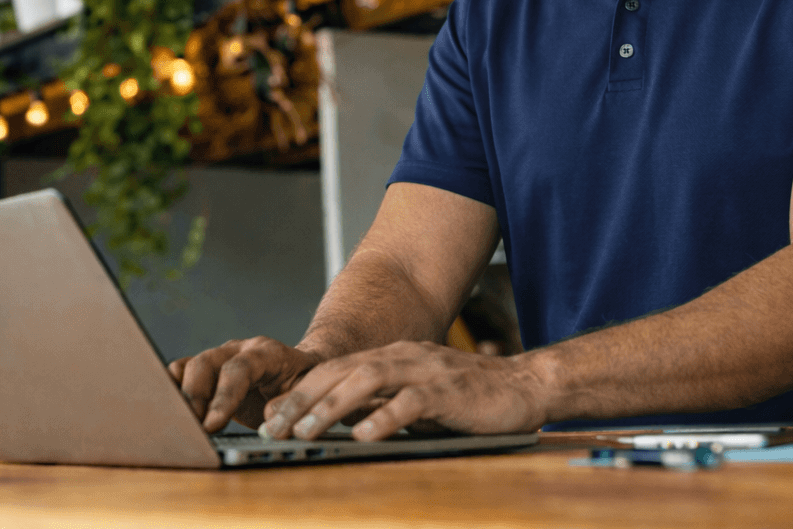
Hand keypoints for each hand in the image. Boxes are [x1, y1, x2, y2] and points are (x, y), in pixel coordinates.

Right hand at [167, 336, 322, 431]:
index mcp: (266, 352)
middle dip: (194, 397)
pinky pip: (180, 374)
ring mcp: (219, 358)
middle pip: (206, 363)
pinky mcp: (206, 372)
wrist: (299, 372)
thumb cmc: (305, 385)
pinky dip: (171, 391)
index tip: (212, 424)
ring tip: (178, 424)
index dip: (225, 396)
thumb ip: (293, 404)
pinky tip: (171, 413)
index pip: (240, 368)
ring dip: (179, 396)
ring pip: (188, 368)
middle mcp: (238, 350)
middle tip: (190, 428)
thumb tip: (270, 421)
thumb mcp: (310, 394)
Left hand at [258, 340, 547, 441]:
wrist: (523, 386)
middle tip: (272, 426)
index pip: (333, 371)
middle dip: (302, 399)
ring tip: (306, 430)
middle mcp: (402, 357)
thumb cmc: (467, 398)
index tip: (268, 417)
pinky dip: (383, 417)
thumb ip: (379, 403)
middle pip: (340, 372)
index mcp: (391, 358)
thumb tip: (334, 423)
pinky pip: (410, 402)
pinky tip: (363, 435)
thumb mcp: (414, 398)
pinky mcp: (448, 392)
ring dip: (331, 406)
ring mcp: (425, 372)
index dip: (299, 393)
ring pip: (367, 380)